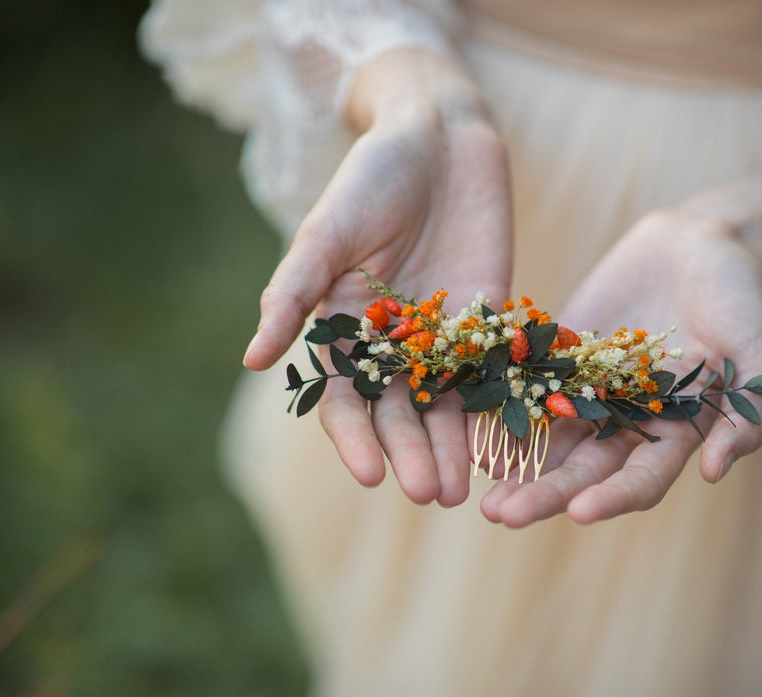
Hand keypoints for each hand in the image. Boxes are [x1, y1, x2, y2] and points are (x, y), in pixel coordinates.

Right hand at [243, 51, 512, 507]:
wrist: (439, 135)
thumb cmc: (370, 177)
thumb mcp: (325, 231)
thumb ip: (294, 293)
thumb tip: (253, 360)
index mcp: (346, 326)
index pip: (346, 398)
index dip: (356, 439)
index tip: (370, 476)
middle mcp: (393, 341)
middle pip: (401, 411)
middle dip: (412, 453)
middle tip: (429, 496)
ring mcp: (443, 334)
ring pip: (447, 403)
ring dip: (452, 447)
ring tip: (461, 490)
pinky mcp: (488, 319)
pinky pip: (493, 372)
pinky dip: (497, 409)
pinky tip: (508, 446)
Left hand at [480, 210, 761, 526]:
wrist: (700, 241)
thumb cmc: (740, 297)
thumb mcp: (759, 351)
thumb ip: (746, 412)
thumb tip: (715, 472)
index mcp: (676, 431)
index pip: (642, 478)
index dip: (613, 498)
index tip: (579, 514)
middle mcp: (628, 421)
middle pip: (583, 470)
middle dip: (544, 494)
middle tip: (502, 516)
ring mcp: (590, 391)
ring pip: (548, 439)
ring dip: (514, 467)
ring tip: (478, 492)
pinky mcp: (561, 357)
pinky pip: (526, 388)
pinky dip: (500, 411)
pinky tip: (467, 430)